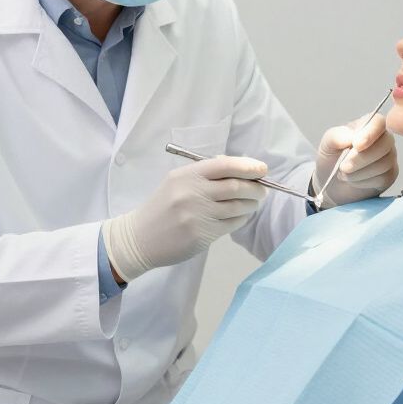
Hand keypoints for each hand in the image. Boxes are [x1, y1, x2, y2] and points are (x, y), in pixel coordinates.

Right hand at [103, 156, 267, 280]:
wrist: (140, 237)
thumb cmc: (162, 206)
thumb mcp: (176, 181)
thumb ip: (204, 174)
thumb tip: (241, 170)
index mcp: (187, 175)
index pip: (224, 166)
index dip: (248, 166)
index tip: (263, 169)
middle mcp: (192, 193)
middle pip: (236, 187)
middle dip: (255, 187)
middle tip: (262, 189)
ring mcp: (197, 216)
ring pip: (237, 207)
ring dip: (251, 204)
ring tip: (253, 202)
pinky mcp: (202, 235)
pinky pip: (231, 224)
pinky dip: (241, 218)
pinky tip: (240, 216)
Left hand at [312, 113, 398, 208]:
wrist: (331, 181)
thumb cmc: (332, 157)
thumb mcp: (327, 144)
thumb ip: (336, 137)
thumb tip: (350, 137)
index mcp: (368, 125)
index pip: (378, 122)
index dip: (369, 133)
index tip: (356, 145)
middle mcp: (382, 139)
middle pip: (385, 144)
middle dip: (361, 158)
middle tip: (343, 166)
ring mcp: (388, 157)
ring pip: (384, 163)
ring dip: (359, 172)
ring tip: (344, 173)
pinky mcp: (389, 175)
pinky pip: (383, 178)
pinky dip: (363, 181)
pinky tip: (353, 180)